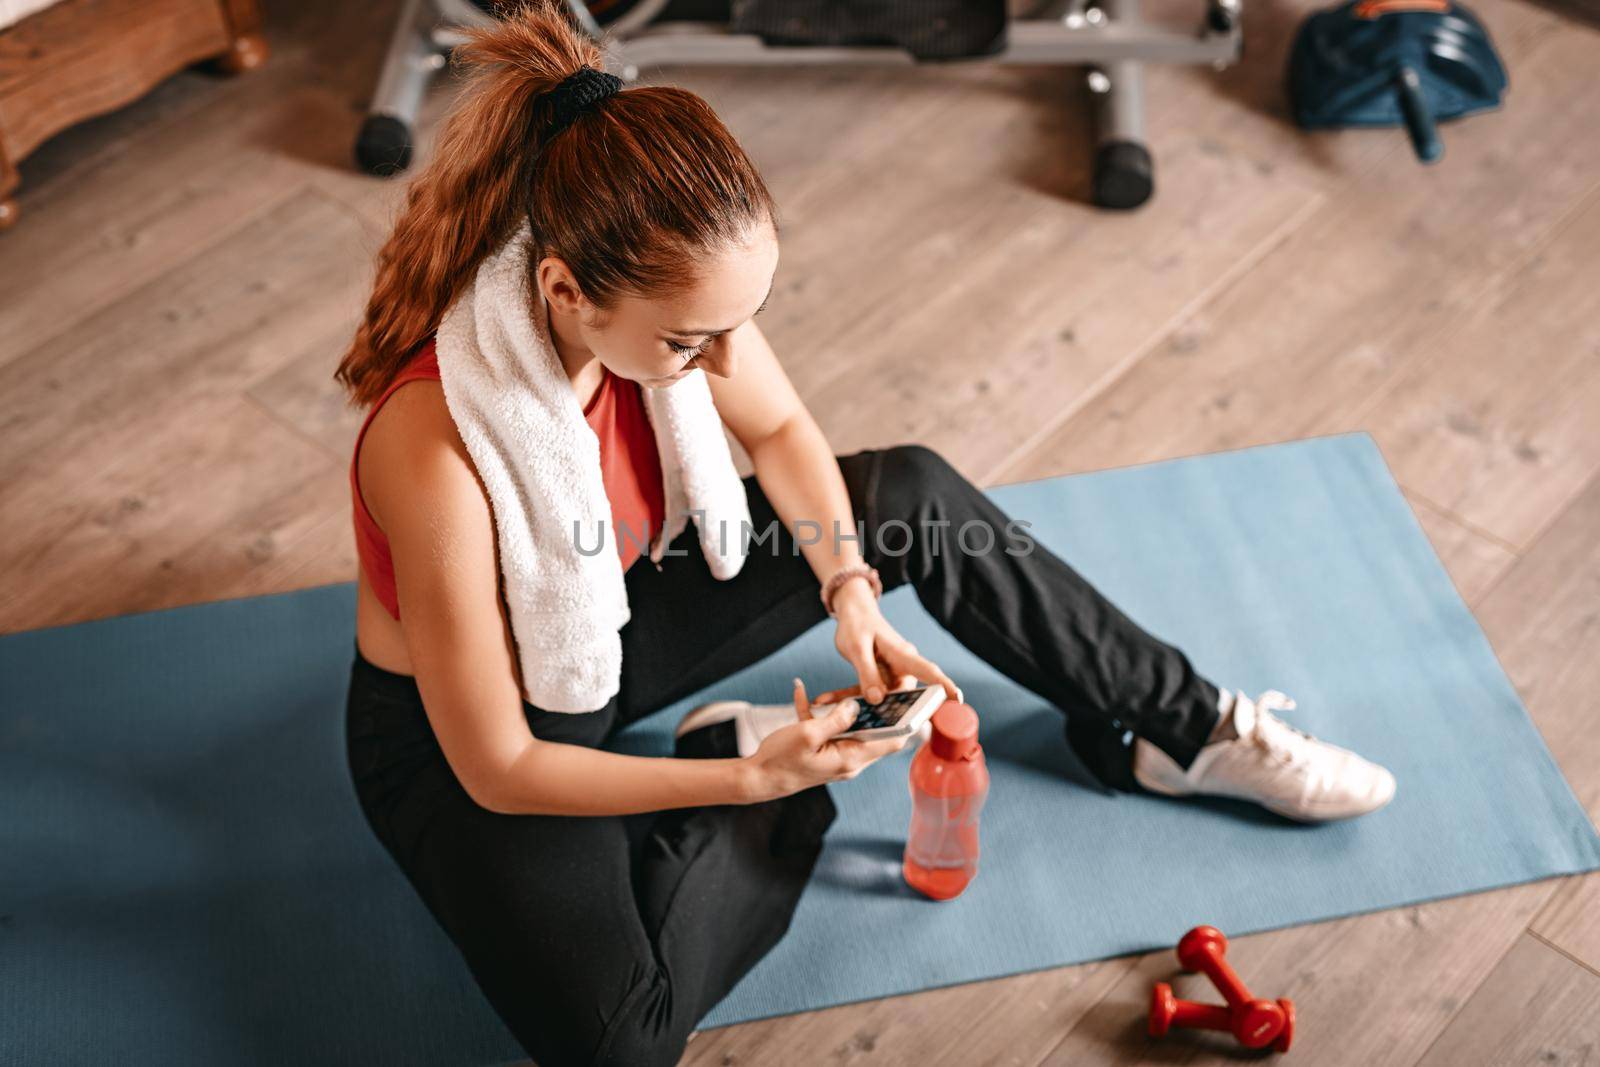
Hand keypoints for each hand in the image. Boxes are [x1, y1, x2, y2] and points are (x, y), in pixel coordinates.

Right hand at [746, 679, 912, 800]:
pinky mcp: (825, 751)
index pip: (892, 741)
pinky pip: (830, 729)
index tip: (917, 703)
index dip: (907, 723)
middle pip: (875, 731)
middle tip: (882, 682)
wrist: (757, 778)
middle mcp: (850, 760)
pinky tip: (802, 696)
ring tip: (826, 694)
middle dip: (875, 707)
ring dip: (840, 709)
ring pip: (851, 727)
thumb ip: (836, 720)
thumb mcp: (807, 735)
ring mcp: (838, 755)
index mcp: (850, 758)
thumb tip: (857, 706)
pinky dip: (820, 713)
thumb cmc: (780, 760)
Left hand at [827, 577, 962, 706]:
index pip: (928, 672)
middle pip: (903, 696)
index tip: (957, 700)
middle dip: (887, 714)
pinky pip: (866, 692)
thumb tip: (878, 700)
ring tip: (827, 708)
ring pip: (881, 699)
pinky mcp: (879, 678)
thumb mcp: (857, 647)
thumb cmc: (857, 624)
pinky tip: (824, 700)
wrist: (851, 611)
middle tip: (868, 729)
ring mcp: (890, 674)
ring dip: (857, 706)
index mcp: (903, 655)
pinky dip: (848, 697)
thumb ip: (867, 673)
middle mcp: (902, 667)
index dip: (943, 687)